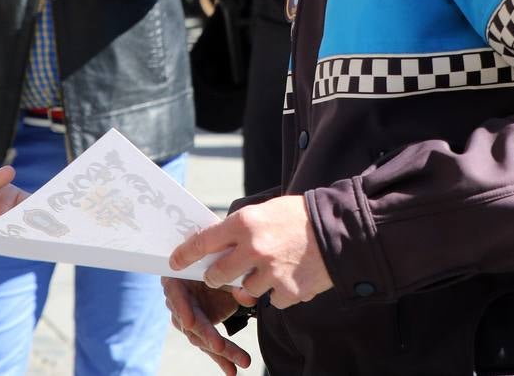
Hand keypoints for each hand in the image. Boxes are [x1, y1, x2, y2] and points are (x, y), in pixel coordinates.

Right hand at [162, 277, 251, 374]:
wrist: (215, 273)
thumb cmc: (213, 267)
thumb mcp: (222, 270)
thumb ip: (234, 281)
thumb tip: (248, 296)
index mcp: (177, 281)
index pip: (176, 295)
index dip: (182, 309)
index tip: (190, 322)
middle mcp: (179, 302)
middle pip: (191, 322)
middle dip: (207, 335)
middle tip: (218, 346)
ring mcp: (188, 319)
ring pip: (202, 338)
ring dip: (221, 352)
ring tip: (240, 360)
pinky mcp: (201, 332)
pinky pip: (210, 346)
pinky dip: (223, 358)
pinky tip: (232, 369)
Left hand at [169, 195, 332, 309]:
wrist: (338, 230)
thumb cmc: (298, 217)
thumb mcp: (264, 211)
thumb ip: (240, 229)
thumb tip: (217, 244)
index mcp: (244, 223)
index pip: (204, 241)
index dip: (185, 254)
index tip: (175, 262)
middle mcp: (254, 248)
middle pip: (218, 275)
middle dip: (216, 277)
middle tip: (220, 275)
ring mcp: (271, 272)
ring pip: (245, 291)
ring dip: (254, 284)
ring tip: (272, 268)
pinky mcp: (289, 291)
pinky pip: (273, 301)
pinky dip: (279, 293)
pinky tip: (291, 276)